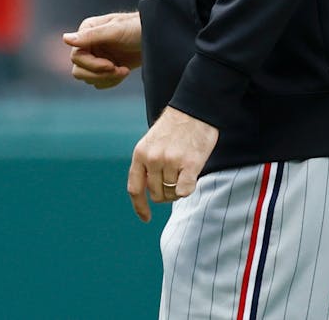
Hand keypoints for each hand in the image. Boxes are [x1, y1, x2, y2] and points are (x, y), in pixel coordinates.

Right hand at [63, 12, 141, 88]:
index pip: (76, 56)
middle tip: (119, 71)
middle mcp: (88, 44)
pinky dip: (111, 82)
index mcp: (86, 32)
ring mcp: (97, 56)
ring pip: (88, 79)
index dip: (93, 65)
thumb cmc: (138, 27)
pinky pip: (99, 83)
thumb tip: (65, 38)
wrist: (157, 36)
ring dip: (106, 78)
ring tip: (124, 71)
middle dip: (99, 74)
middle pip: (78, 70)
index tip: (112, 65)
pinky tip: (124, 72)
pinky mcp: (107, 67)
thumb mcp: (115, 30)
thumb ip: (91, 36)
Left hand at [127, 106, 217, 221]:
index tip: (145, 218)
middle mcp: (153, 159)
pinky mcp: (190, 164)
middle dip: (165, 193)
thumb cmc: (174, 128)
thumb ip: (147, 165)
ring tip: (183, 171)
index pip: (135, 188)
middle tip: (175, 180)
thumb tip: (150, 193)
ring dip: (178, 189)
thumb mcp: (151, 143)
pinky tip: (190, 177)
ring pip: (172, 194)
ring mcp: (170, 161)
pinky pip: (185, 191)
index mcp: (140, 154)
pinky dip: (187, 189)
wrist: (193, 110)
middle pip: (156, 194)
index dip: (140, 206)